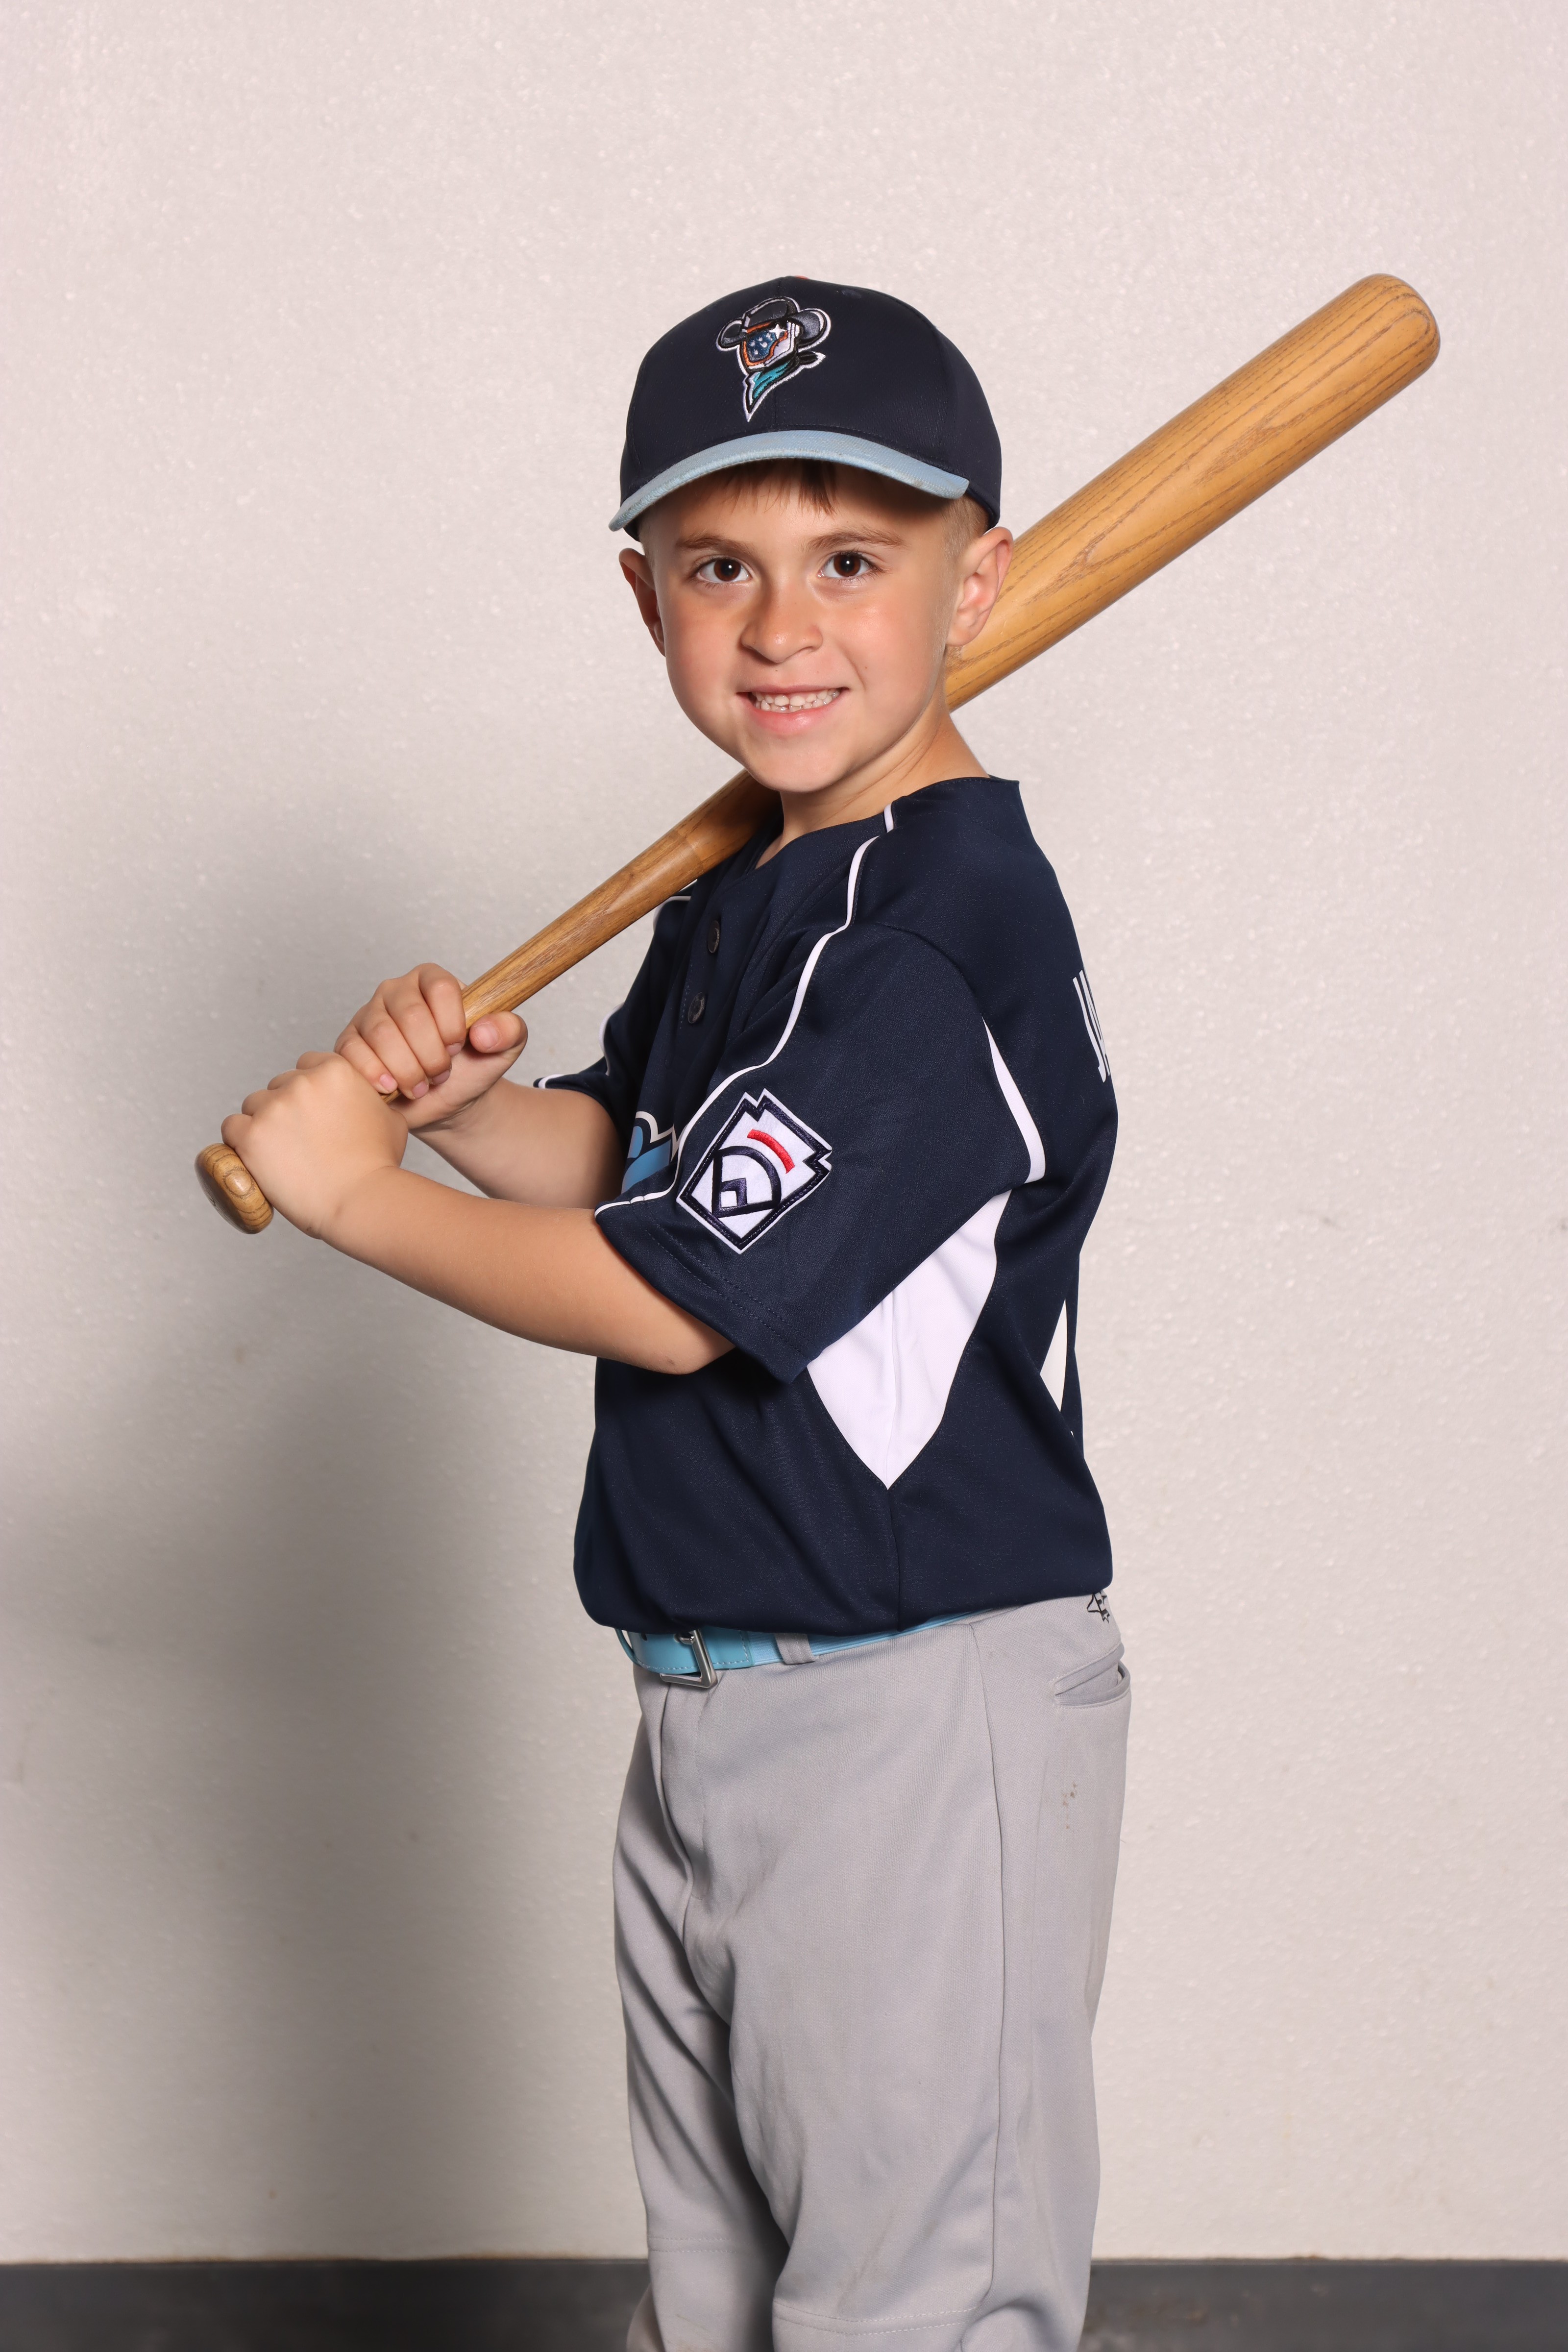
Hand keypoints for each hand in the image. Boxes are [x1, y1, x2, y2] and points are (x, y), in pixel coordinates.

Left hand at [221, 1052, 407, 1239]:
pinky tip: (255, 1156)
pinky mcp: (251, 1135)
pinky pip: (232, 1128)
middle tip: (299, 1139)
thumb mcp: (390, 1119)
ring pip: (253, 1105)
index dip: (309, 1091)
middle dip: (286, 1108)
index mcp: (334, 1071)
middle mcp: (301, 1082)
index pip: (307, 1065)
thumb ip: (370, 1100)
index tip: (312, 1112)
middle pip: (278, 1085)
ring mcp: (273, 1108)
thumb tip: (365, 1100)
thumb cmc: (377, 1166)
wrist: (360, 1200)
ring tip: (280, 1152)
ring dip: (263, 1123)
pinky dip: (240, 1141)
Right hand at [334, 964, 527, 1133]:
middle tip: (441, 1074)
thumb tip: (484, 1032)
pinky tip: (391, 1088)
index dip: (451, 1023)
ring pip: (381, 1034)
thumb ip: (510, 1031)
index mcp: (433, 981)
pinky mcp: (349, 1042)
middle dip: (431, 1054)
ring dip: (407, 1068)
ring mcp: (369, 1015)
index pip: (439, 986)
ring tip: (421, 1085)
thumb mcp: (504, 1050)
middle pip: (409, 1014)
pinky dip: (374, 1074)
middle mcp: (397, 991)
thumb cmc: (472, 1068)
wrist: (447, 1103)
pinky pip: (353, 1051)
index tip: (459, 1047)